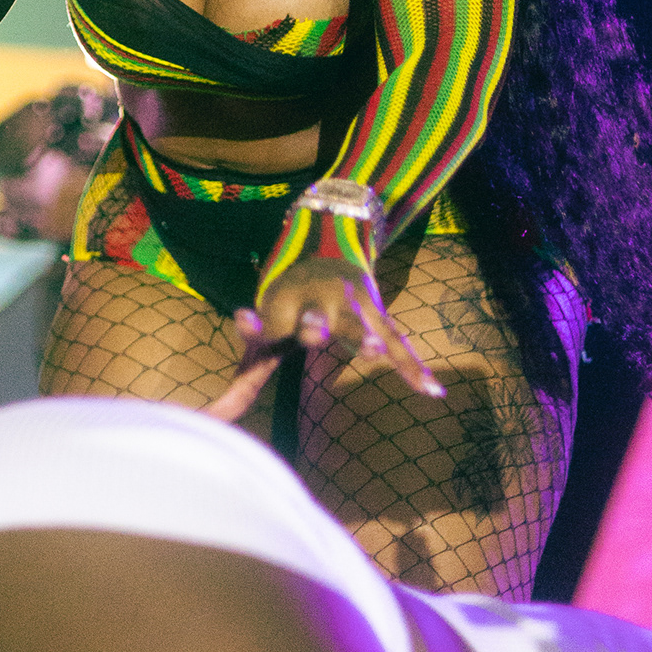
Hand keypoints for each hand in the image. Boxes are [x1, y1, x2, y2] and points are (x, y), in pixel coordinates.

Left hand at [238, 255, 445, 398]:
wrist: (330, 234)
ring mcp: (351, 304)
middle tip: (314, 331)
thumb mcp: (267, 321)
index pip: (268, 321)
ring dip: (365, 337)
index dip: (255, 325)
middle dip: (314, 325)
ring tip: (374, 351)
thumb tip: (219, 417)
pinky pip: (398, 342)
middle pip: (315, 317)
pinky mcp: (377, 312)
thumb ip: (249, 372)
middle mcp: (317, 300)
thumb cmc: (290, 294)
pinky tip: (433, 390)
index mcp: (285, 302)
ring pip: (359, 324)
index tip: (244, 318)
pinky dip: (414, 366)